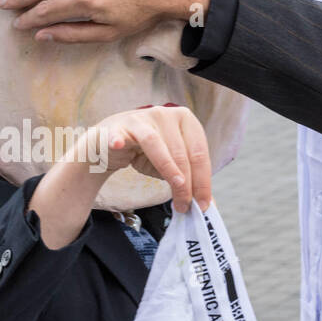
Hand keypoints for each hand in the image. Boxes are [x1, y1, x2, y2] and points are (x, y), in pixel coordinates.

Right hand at [92, 104, 212, 213]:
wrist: (114, 146)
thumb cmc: (149, 154)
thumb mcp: (174, 166)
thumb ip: (190, 180)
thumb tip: (208, 204)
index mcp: (185, 120)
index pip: (199, 153)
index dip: (203, 181)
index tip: (202, 204)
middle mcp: (165, 114)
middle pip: (180, 152)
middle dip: (186, 184)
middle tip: (185, 206)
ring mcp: (140, 118)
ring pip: (156, 144)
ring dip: (168, 169)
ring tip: (176, 187)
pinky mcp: (117, 127)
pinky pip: (118, 134)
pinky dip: (117, 140)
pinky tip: (117, 144)